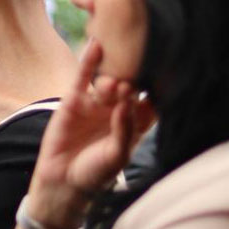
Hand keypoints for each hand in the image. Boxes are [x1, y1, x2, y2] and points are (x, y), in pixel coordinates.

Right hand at [26, 40, 154, 228]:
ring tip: (115, 85)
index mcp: (134, 124)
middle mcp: (117, 110)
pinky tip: (96, 45)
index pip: (149, 102)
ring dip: (114, 77)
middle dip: (133, 83)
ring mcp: (96, 103)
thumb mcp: (117, 155)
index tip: (165, 79)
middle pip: (129, 87)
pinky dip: (89, 61)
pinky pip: (83, 77)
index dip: (156, 92)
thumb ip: (126, 129)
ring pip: (108, 81)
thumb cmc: (96, 173)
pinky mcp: (74, 100)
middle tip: (132, 87)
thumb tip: (128, 102)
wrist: (63, 183)